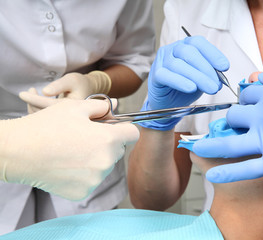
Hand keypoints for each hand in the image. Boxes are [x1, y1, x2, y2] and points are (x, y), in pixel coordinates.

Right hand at [0, 99, 138, 199]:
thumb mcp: (76, 107)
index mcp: (108, 139)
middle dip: (108, 143)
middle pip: (118, 150)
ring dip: (96, 159)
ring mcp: (95, 180)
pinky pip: (92, 180)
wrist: (18, 152)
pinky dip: (84, 174)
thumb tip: (114, 107)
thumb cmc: (46, 126)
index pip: (133, 134)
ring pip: (105, 166)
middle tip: (86, 137)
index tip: (115, 128)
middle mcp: (106, 162)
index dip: (124, 128)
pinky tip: (67, 165)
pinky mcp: (83, 192)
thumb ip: (101, 107)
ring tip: (72, 150)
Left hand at [19, 71, 111, 112]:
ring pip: (44, 119)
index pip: (50, 105)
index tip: (22, 93)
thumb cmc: (79, 82)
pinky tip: (35, 100)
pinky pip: (46, 119)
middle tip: (28, 91)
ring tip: (31, 92)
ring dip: (33, 107)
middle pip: (45, 115)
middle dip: (32, 104)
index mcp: (74, 107)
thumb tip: (45, 92)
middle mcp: (70, 117)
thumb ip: (59, 85)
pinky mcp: (61, 120)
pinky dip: (36, 110)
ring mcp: (65, 120)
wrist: (88, 89)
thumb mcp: (71, 80)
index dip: (34, 99)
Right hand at [139, 36, 228, 129]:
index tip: (225, 67)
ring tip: (210, 89)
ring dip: (197, 77)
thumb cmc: (184, 88)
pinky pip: (167, 76)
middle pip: (189, 52)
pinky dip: (180, 82)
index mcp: (185, 46)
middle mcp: (172, 50)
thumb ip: (210, 74)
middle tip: (217, 84)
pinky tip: (191, 88)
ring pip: (179, 65)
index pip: (199, 43)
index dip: (213, 53)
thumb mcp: (201, 79)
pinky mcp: (155, 75)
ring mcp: (162, 61)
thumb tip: (221, 78)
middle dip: (206, 69)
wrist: (168, 104)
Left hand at [193, 62, 262, 182]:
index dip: (247, 97)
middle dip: (233, 117)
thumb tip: (261, 76)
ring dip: (209, 144)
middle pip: (235, 116)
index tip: (249, 101)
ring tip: (195, 146)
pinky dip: (228, 174)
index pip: (247, 94)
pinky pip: (247, 170)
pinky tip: (212, 176)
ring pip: (229, 142)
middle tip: (235, 122)